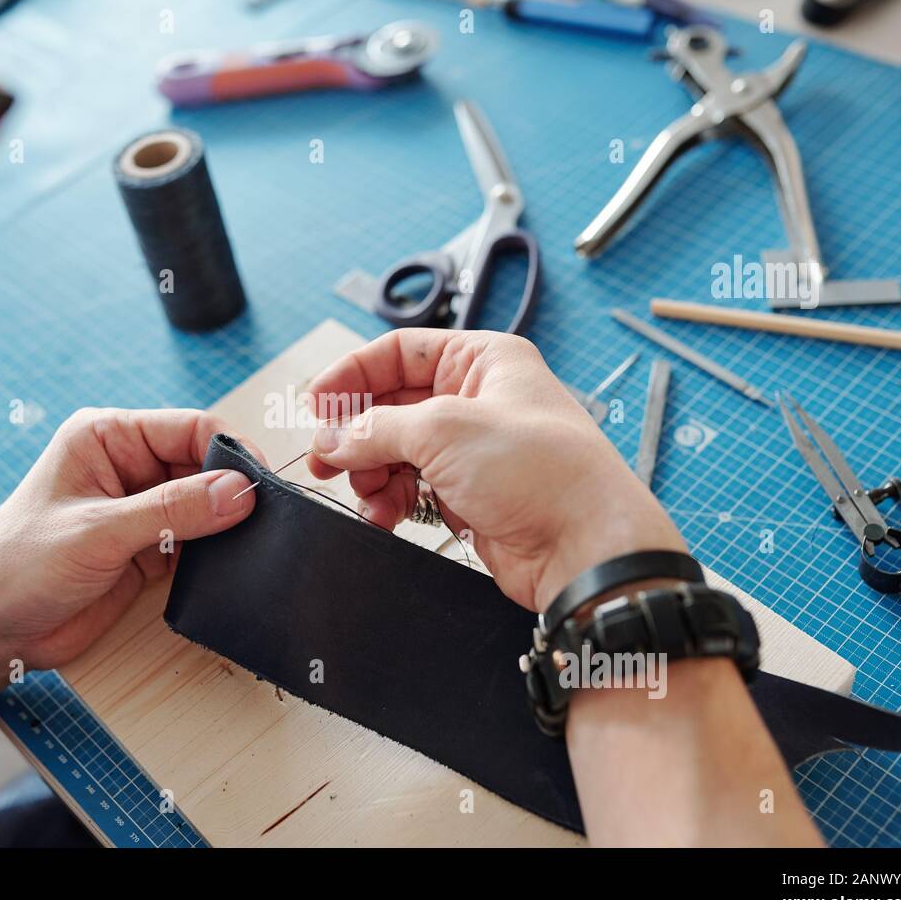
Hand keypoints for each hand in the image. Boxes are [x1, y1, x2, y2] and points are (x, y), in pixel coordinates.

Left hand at [0, 408, 259, 669]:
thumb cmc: (18, 567)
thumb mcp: (98, 533)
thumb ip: (172, 510)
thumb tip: (239, 491)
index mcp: (107, 438)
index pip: (188, 428)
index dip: (229, 451)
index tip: (261, 483)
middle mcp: (127, 466)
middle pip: (203, 464)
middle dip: (233, 489)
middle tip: (267, 518)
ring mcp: (140, 509)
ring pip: (206, 504)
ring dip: (228, 522)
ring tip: (257, 541)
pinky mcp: (149, 550)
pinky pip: (198, 541)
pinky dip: (218, 551)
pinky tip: (235, 562)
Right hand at [306, 329, 684, 612]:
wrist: (584, 548)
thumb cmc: (541, 472)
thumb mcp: (446, 430)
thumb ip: (377, 428)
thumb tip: (332, 437)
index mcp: (483, 360)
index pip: (399, 352)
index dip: (352, 375)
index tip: (316, 404)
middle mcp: (477, 399)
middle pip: (392, 403)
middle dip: (356, 432)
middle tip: (324, 458)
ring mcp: (472, 450)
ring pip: (395, 450)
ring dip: (370, 472)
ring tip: (363, 495)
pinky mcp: (467, 495)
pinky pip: (409, 487)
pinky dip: (388, 500)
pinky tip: (382, 517)